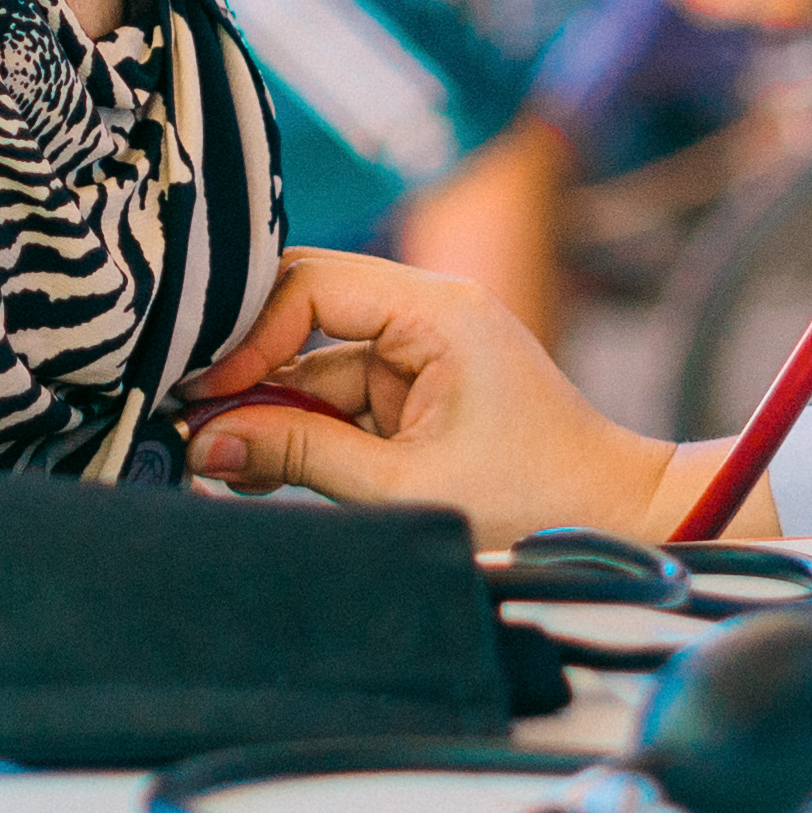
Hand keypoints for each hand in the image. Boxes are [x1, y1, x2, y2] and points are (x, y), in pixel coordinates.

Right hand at [181, 246, 696, 540]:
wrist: (621, 526)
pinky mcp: (417, 393)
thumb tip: (204, 441)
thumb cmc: (536, 502)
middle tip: (190, 423)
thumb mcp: (403, 486)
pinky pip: (337, 401)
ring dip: (267, 413)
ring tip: (216, 465)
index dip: (247, 335)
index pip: (310, 286)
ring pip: (313, 366)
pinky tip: (255, 470)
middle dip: (246, 371)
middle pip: (303, 314)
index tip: (204, 394)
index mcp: (436, 308)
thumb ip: (299, 457)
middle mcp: (426, 313)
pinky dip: (300, 434)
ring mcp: (420, 352)